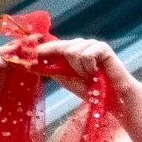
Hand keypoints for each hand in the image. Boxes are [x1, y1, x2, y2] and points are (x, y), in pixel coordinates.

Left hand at [23, 36, 137, 106]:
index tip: (25, 54)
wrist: (115, 97)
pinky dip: (89, 68)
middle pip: (59, 46)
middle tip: (68, 73)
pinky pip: (84, 55)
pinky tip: (97, 74)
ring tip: (90, 77)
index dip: (40, 49)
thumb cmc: (91, 89)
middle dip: (59, 61)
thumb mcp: (66, 78)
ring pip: (71, 52)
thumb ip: (52, 68)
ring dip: (79, 70)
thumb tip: (32, 62)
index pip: (51, 45)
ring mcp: (91, 44)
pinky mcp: (102, 47)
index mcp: (71, 49)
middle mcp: (80, 43)